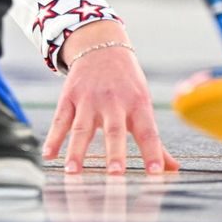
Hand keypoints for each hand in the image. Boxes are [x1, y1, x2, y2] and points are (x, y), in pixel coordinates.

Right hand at [43, 21, 178, 174]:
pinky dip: (54, 137)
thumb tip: (173, 170)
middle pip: (114, 130)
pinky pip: (61, 119)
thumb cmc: (128, 85)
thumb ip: (154, 141)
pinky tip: (48, 155)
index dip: (153, 153)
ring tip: (72, 171)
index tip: (156, 173)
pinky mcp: (69, 96)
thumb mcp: (143, 105)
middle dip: (115, 152)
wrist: (102, 47)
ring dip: (76, 150)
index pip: (148, 132)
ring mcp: (89, 99)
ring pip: (82, 127)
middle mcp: (114, 101)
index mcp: (138, 104)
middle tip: (115, 174)